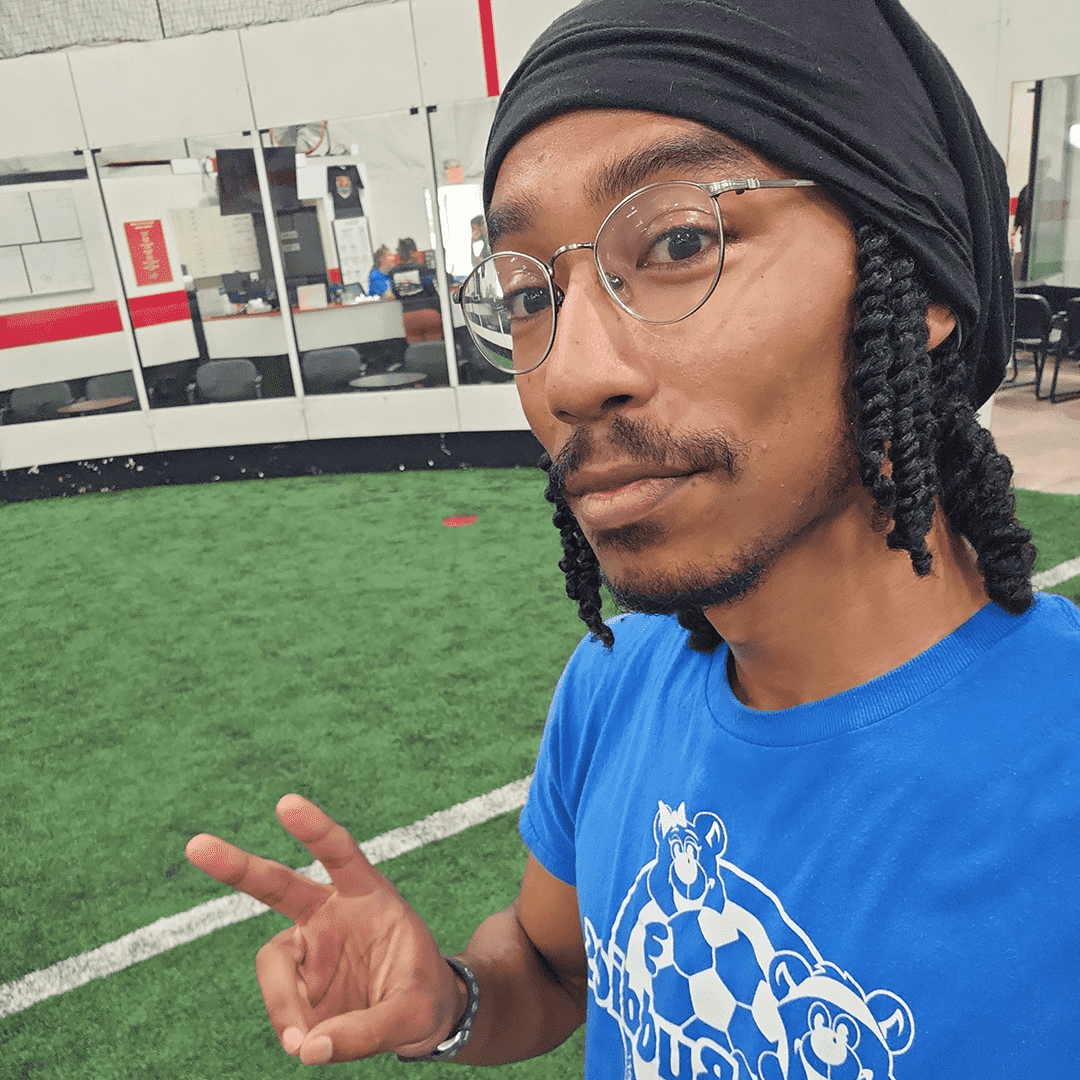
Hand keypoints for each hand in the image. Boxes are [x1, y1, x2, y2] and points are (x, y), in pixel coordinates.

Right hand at [185, 795, 466, 1063]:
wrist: (423, 1018)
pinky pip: (280, 1002)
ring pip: (273, 963)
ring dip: (283, 1002)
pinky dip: (287, 1024)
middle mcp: (331, 912)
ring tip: (303, 1041)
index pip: (340, 853)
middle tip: (196, 845)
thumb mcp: (415, 1015)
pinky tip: (308, 1042)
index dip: (314, 829)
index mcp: (368, 895)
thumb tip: (306, 1047)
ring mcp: (309, 945)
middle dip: (236, 865)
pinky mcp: (297, 980)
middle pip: (277, 884)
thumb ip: (367, 1030)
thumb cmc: (424, 999)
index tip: (286, 803)